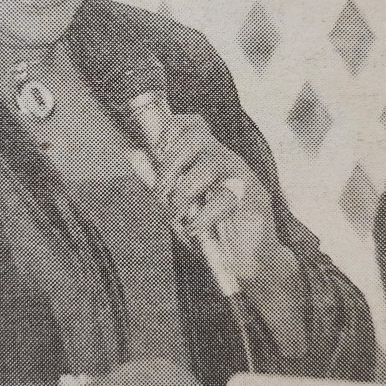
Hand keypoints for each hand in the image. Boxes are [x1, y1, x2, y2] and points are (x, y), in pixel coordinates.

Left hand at [152, 113, 281, 284]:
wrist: (249, 261)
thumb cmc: (213, 231)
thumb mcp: (176, 206)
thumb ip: (156, 180)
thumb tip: (133, 152)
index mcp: (206, 157)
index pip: (191, 124)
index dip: (171, 129)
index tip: (157, 151)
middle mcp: (224, 160)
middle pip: (196, 138)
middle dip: (170, 165)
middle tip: (160, 193)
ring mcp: (240, 177)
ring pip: (210, 163)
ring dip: (184, 189)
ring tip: (177, 213)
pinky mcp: (253, 199)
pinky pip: (225, 197)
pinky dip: (204, 215)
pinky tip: (195, 228)